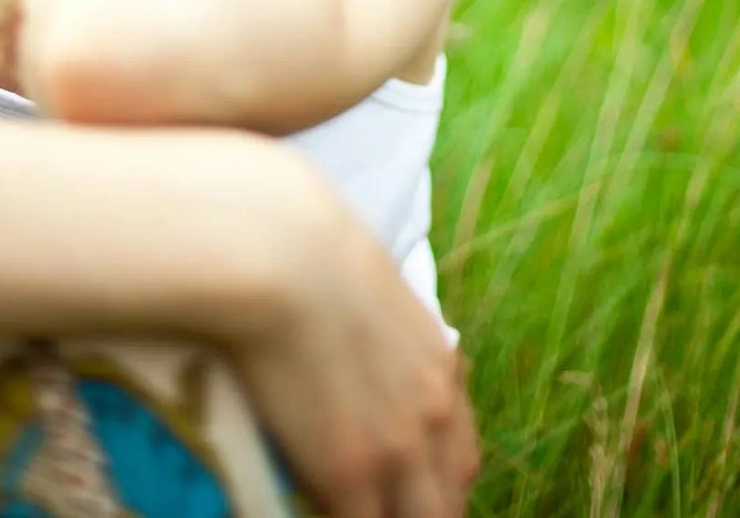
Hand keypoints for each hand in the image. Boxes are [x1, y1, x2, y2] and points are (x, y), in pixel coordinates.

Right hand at [228, 172, 479, 517]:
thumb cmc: (307, 248)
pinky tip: (313, 515)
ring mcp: (398, 451)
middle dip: (420, 512)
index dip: (431, 480)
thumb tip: (357, 352)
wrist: (280, 252)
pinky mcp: (351, 474)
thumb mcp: (369, 291)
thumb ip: (381, 338)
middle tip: (382, 508)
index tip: (404, 488)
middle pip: (449, 502)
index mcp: (440, 368)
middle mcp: (435, 415)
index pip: (459, 456)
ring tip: (354, 510)